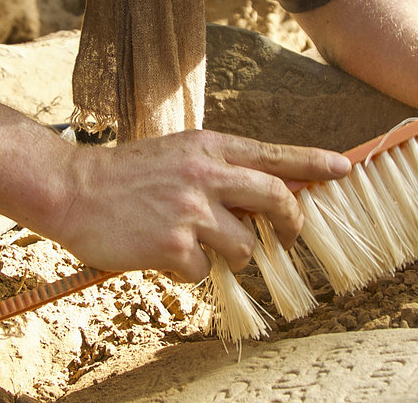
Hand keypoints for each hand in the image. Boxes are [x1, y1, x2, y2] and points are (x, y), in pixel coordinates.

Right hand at [46, 130, 349, 281]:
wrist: (73, 190)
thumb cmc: (126, 175)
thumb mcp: (179, 155)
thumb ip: (219, 170)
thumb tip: (260, 203)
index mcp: (209, 147)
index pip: (275, 154)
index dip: (314, 163)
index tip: (344, 168)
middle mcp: (206, 174)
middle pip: (276, 199)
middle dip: (292, 224)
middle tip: (291, 239)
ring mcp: (191, 209)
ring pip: (244, 245)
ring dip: (230, 255)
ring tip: (196, 246)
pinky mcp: (174, 244)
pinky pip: (204, 270)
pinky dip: (190, 270)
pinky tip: (163, 254)